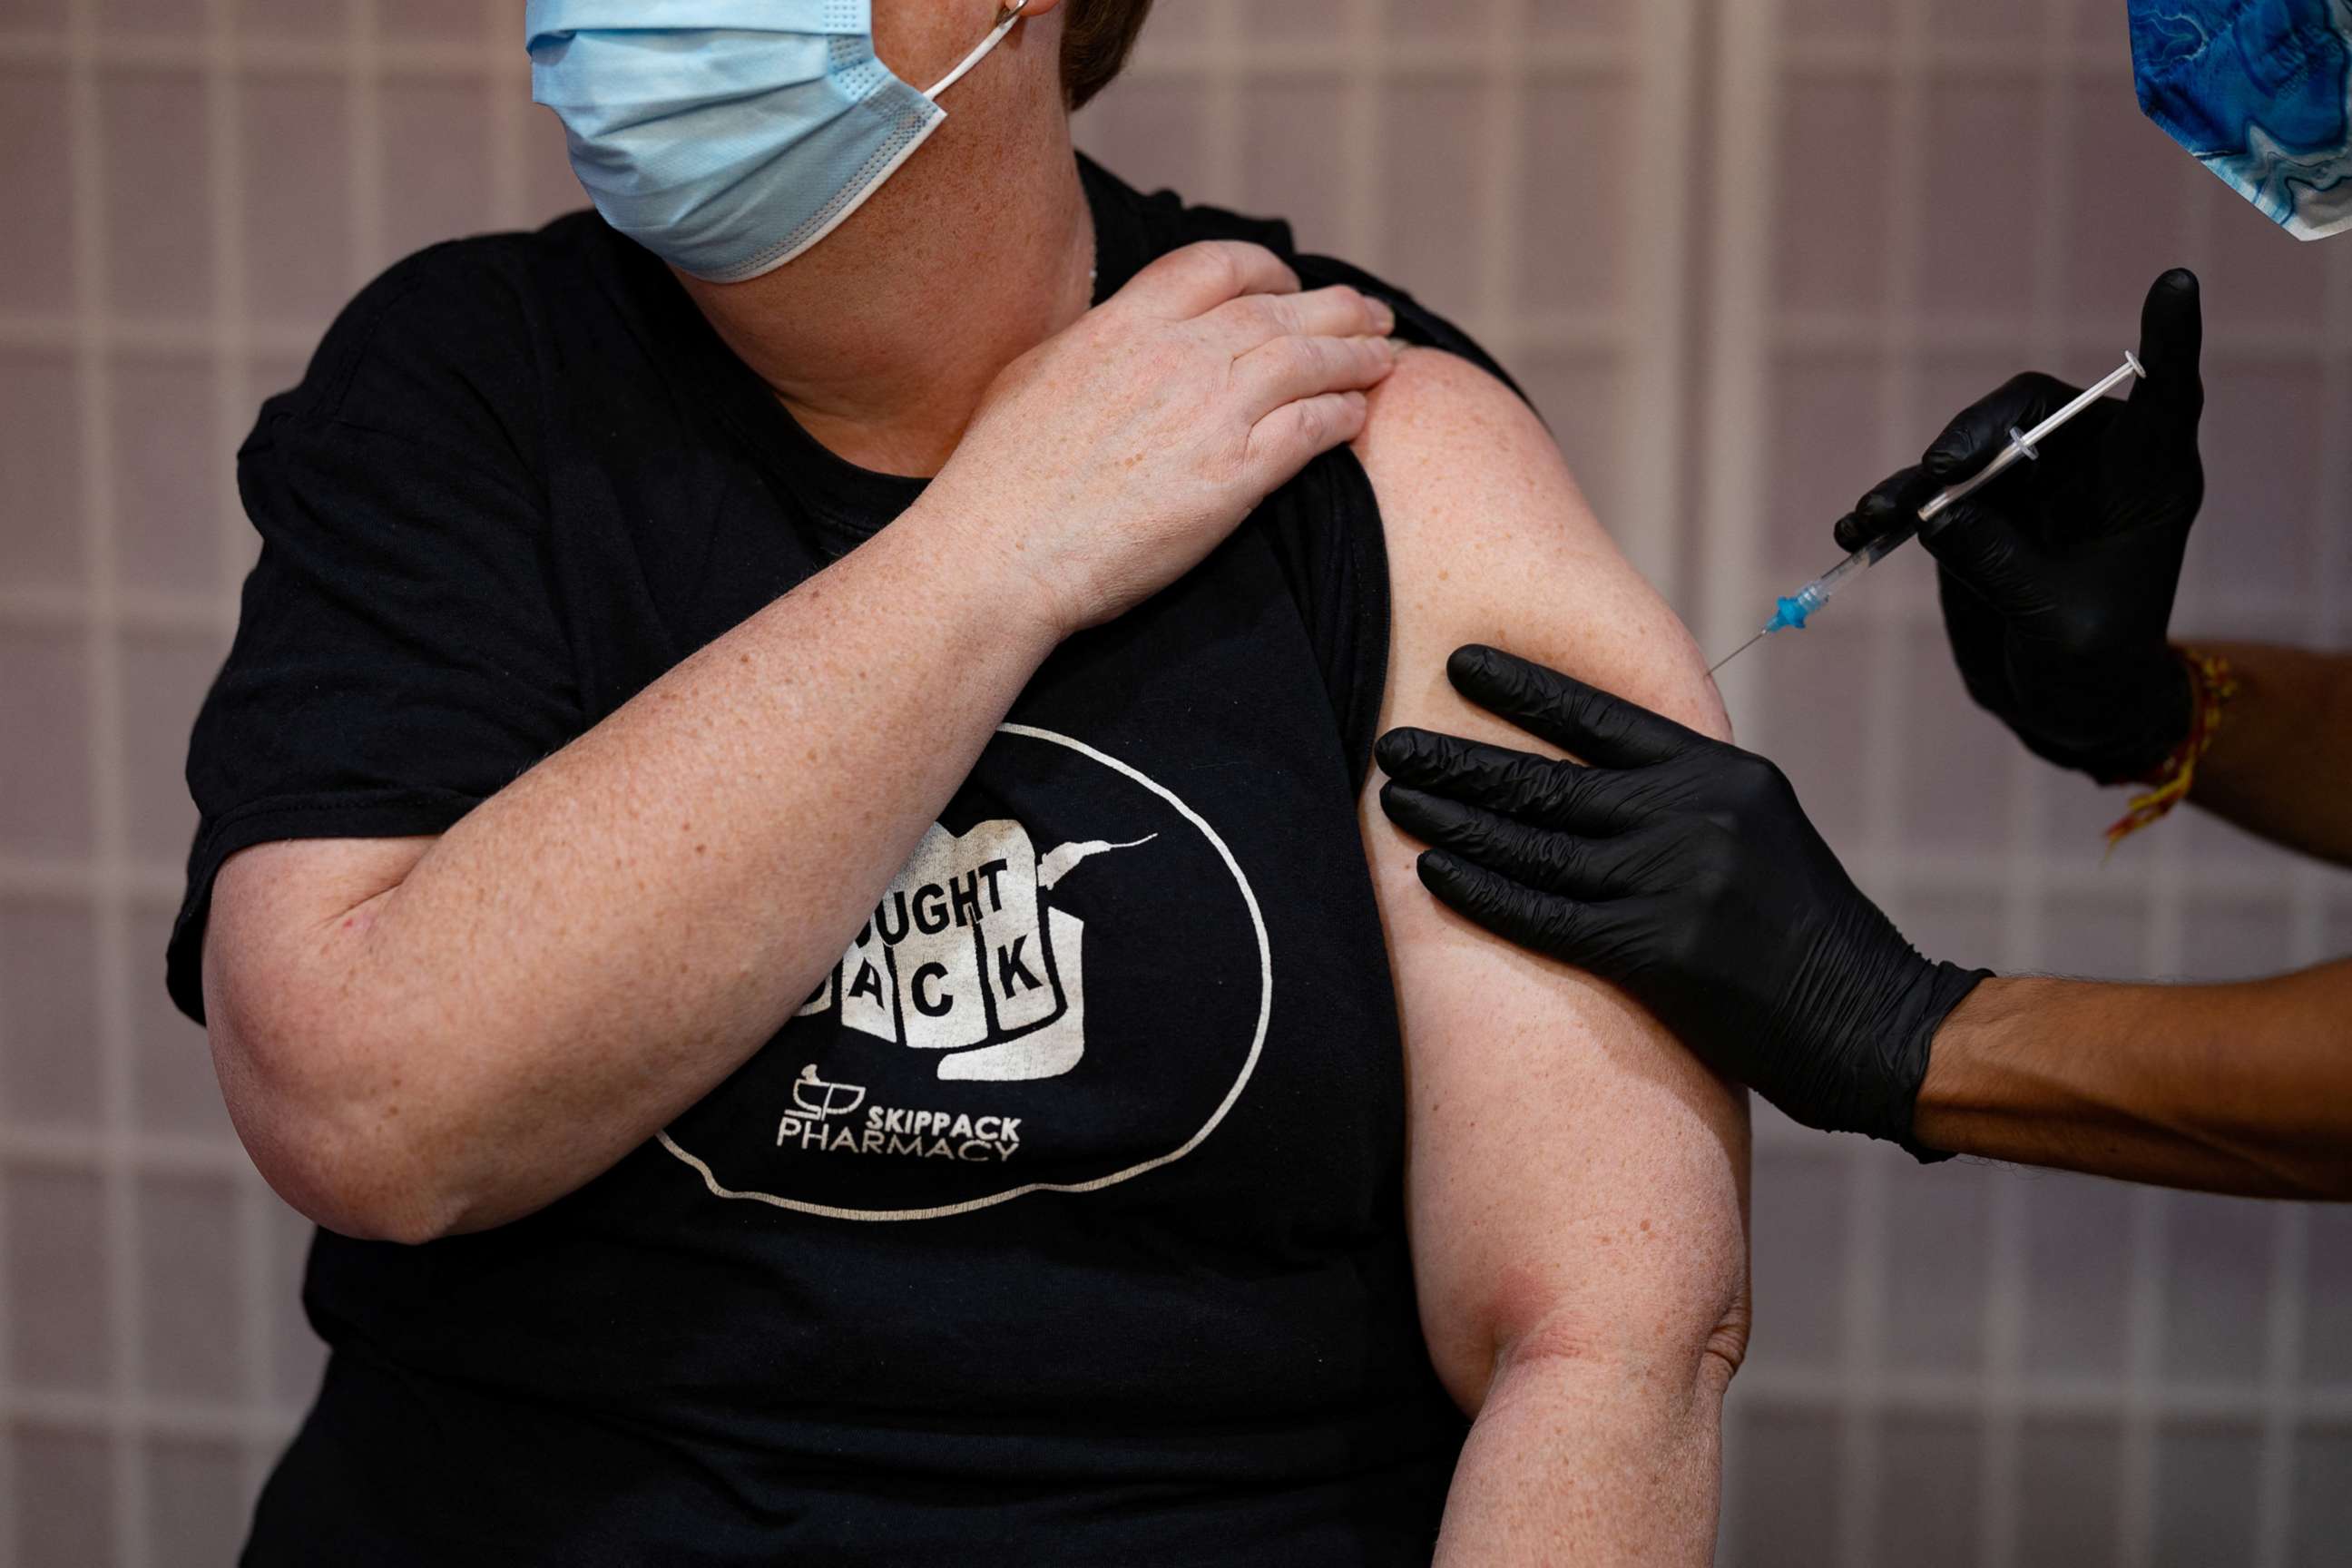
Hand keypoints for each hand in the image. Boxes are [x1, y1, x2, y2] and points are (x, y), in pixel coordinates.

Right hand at [927, 240, 1398, 637]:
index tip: (1289, 284)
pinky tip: (1359, 416)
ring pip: (1310, 360)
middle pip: (1280, 309)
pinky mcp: (1234, 474)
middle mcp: (1175, 353)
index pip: (1218, 265)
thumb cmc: (998, 480)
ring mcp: (1209, 411)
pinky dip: (1344, 414)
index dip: (1268, 269)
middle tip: (1372, 315)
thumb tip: (1113, 340)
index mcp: (1123, 323)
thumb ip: (1091, 348)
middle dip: (1337, 307)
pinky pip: (1313, 428)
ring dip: (1358, 355)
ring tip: (1388, 358)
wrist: (999, 551)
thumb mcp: (1034, 377)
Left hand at [1376, 646, 1988, 1148]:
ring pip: (1536, 845)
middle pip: (1551, 780)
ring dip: (1455, 820)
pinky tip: (1434, 871)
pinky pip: (1546, 916)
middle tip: (1394, 741)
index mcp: (1722, 775)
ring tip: (1396, 798)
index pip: (1604, 716)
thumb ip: (1681, 797)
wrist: (1875, 1021)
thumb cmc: (1809, 931)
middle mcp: (1696, 818)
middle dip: (1463, 758)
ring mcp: (1676, 886)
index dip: (1525, 688)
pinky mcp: (1658, 956)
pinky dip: (1484, 893)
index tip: (1461, 663)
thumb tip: (1584, 773)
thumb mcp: (1760, 831)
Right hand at [1835, 270, 2205, 782]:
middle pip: (2031, 410)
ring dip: (1914, 480)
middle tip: (1940, 469)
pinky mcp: (1974, 513)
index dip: (2169, 341)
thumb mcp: (2059, 624)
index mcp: (2143, 484)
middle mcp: (2086, 469)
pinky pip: (1926, 495)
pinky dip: (1891, 509)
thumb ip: (2002, 566)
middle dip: (1978, 430)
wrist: (2061, 708)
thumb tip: (1938, 515)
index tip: (2177, 283)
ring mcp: (2025, 487)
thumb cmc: (2093, 670)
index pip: (2164, 397)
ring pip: (1965, 451)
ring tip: (1872, 519)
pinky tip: (1858, 530)